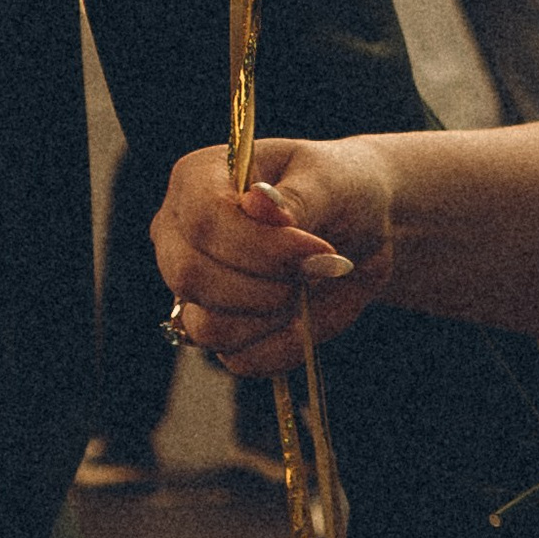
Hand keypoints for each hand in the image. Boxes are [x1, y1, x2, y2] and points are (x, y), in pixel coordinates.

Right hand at [154, 137, 393, 375]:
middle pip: (193, 277)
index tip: (319, 249)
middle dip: (268, 285)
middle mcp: (177, 234)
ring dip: (274, 317)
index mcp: (197, 179)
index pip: (204, 221)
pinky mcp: (217, 329)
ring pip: (208, 328)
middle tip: (321, 268)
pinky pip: (238, 359)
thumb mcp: (332, 181)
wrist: (361, 226)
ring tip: (310, 285)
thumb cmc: (340, 189)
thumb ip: (297, 197)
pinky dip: (282, 345)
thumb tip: (257, 204)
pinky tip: (306, 313)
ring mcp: (191, 288)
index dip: (261, 246)